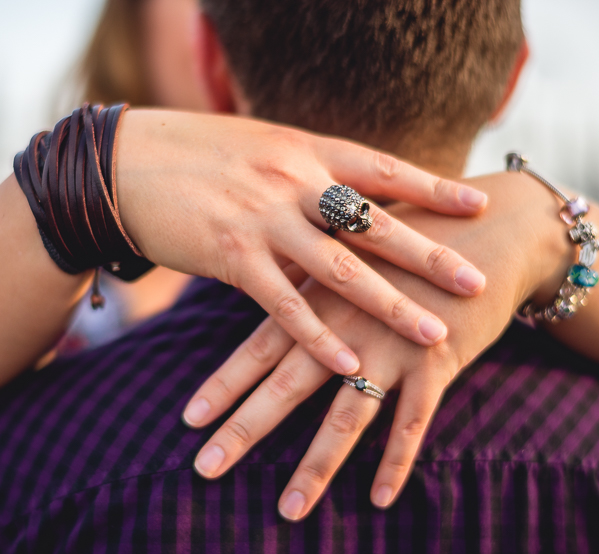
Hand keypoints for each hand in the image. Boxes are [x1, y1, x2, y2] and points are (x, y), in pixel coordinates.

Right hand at [117, 109, 488, 374]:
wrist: (123, 162)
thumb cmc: (191, 153)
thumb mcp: (256, 147)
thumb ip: (300, 170)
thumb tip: (335, 190)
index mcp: (303, 150)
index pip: (381, 169)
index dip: (431, 188)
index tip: (476, 205)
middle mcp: (293, 181)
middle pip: (375, 223)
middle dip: (429, 255)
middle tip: (475, 281)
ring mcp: (264, 219)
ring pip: (340, 269)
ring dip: (390, 304)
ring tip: (434, 333)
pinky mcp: (232, 256)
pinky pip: (284, 304)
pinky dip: (319, 335)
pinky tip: (351, 360)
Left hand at [181, 172, 571, 519]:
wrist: (490, 226)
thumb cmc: (410, 238)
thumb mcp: (351, 249)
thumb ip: (308, 272)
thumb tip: (264, 282)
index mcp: (318, 296)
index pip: (258, 347)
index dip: (223, 385)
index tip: (189, 420)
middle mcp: (345, 324)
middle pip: (286, 386)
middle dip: (244, 430)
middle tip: (205, 469)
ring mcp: (390, 345)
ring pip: (346, 415)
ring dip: (316, 466)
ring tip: (289, 511)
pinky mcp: (437, 361)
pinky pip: (413, 422)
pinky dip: (396, 461)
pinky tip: (378, 500)